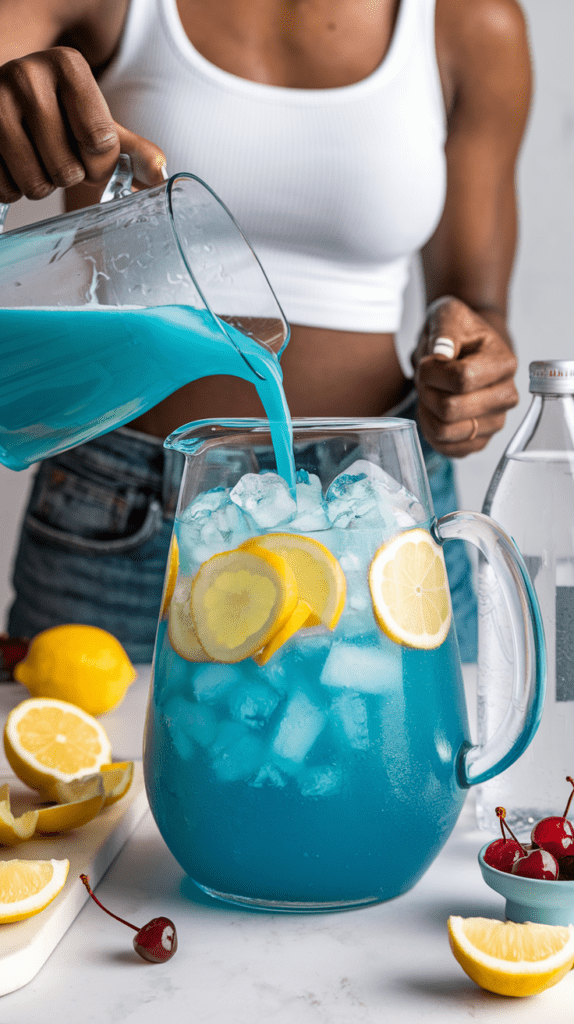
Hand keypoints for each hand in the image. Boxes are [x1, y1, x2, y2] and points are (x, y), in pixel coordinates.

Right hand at [0, 47, 165, 202]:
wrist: (12, 101)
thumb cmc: (62, 114)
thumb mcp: (100, 123)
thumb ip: (134, 150)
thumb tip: (162, 176)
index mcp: (68, 66)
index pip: (100, 144)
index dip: (100, 161)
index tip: (89, 146)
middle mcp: (26, 76)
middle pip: (67, 170)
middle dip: (70, 174)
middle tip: (60, 153)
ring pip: (36, 185)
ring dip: (43, 184)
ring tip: (38, 158)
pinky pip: (5, 189)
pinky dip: (14, 187)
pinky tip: (15, 161)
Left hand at [411, 296, 518, 456]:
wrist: (465, 348)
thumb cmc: (458, 332)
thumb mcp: (448, 315)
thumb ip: (445, 330)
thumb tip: (442, 354)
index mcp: (504, 364)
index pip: (461, 380)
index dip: (432, 372)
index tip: (429, 361)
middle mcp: (506, 397)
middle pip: (451, 409)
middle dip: (426, 392)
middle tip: (426, 379)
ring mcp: (495, 422)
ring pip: (446, 432)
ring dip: (426, 412)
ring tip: (430, 394)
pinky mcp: (479, 441)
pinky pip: (447, 449)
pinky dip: (430, 432)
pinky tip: (432, 412)